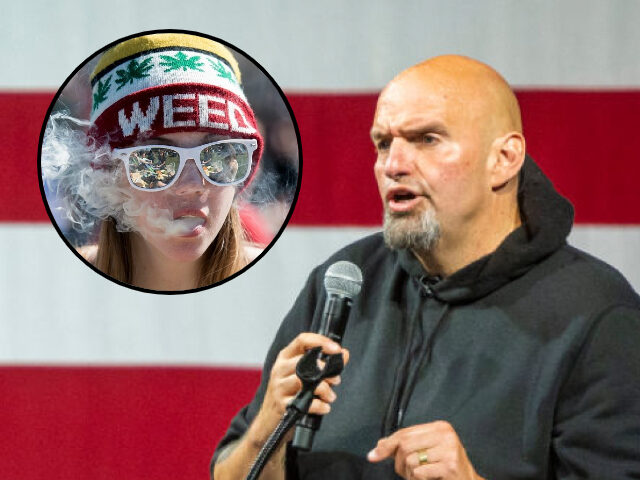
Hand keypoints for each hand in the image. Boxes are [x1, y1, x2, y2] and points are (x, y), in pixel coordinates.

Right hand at [249, 332, 349, 445]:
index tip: (337, 349)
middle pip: (304, 361)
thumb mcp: (303, 375)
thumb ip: (325, 364)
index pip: (302, 340)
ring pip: (304, 381)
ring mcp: (279, 386)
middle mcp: (280, 369)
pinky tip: (324, 407)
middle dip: (326, 371)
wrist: (269, 419)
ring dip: (324, 389)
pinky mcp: (282, 404)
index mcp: (285, 357)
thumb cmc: (289, 393)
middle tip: (336, 379)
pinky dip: (319, 406)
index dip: (321, 341)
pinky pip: (304, 402)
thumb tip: (344, 353)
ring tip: (331, 396)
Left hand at [367, 421, 483, 479]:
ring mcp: (449, 449)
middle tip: (405, 473)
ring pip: (410, 460)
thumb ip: (404, 446)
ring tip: (420, 477)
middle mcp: (446, 434)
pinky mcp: (450, 465)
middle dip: (399, 462)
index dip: (387, 445)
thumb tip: (377, 448)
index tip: (373, 456)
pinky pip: (419, 473)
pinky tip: (429, 479)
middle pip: (405, 445)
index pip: (404, 432)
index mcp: (439, 426)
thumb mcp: (425, 451)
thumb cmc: (444, 467)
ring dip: (409, 474)